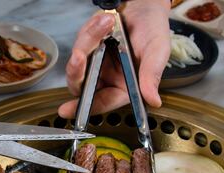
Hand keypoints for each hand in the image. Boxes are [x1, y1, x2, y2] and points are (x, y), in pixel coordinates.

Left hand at [58, 0, 170, 118]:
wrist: (144, 6)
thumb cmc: (153, 30)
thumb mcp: (157, 52)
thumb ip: (151, 76)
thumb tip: (154, 101)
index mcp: (123, 87)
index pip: (101, 102)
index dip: (82, 109)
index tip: (66, 110)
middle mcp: (106, 78)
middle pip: (81, 85)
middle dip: (77, 70)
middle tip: (79, 55)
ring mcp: (95, 63)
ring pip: (77, 62)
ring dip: (89, 41)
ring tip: (108, 23)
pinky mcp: (87, 47)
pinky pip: (80, 43)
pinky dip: (90, 31)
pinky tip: (107, 21)